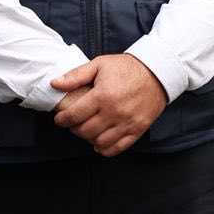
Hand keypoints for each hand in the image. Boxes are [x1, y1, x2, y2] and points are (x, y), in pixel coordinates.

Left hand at [51, 54, 168, 156]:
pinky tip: (100, 141)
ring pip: (98, 142)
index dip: (62, 119)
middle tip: (74, 122)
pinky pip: (117, 148)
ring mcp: (127, 122)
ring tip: (88, 129)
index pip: (73, 116)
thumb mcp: (100, 64)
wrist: (158, 71)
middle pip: (84, 131)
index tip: (60, 118)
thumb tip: (54, 84)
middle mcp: (114, 112)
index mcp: (103, 96)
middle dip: (74, 128)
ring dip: (89, 138)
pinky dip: (105, 149)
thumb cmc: (128, 67)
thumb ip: (76, 75)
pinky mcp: (138, 129)